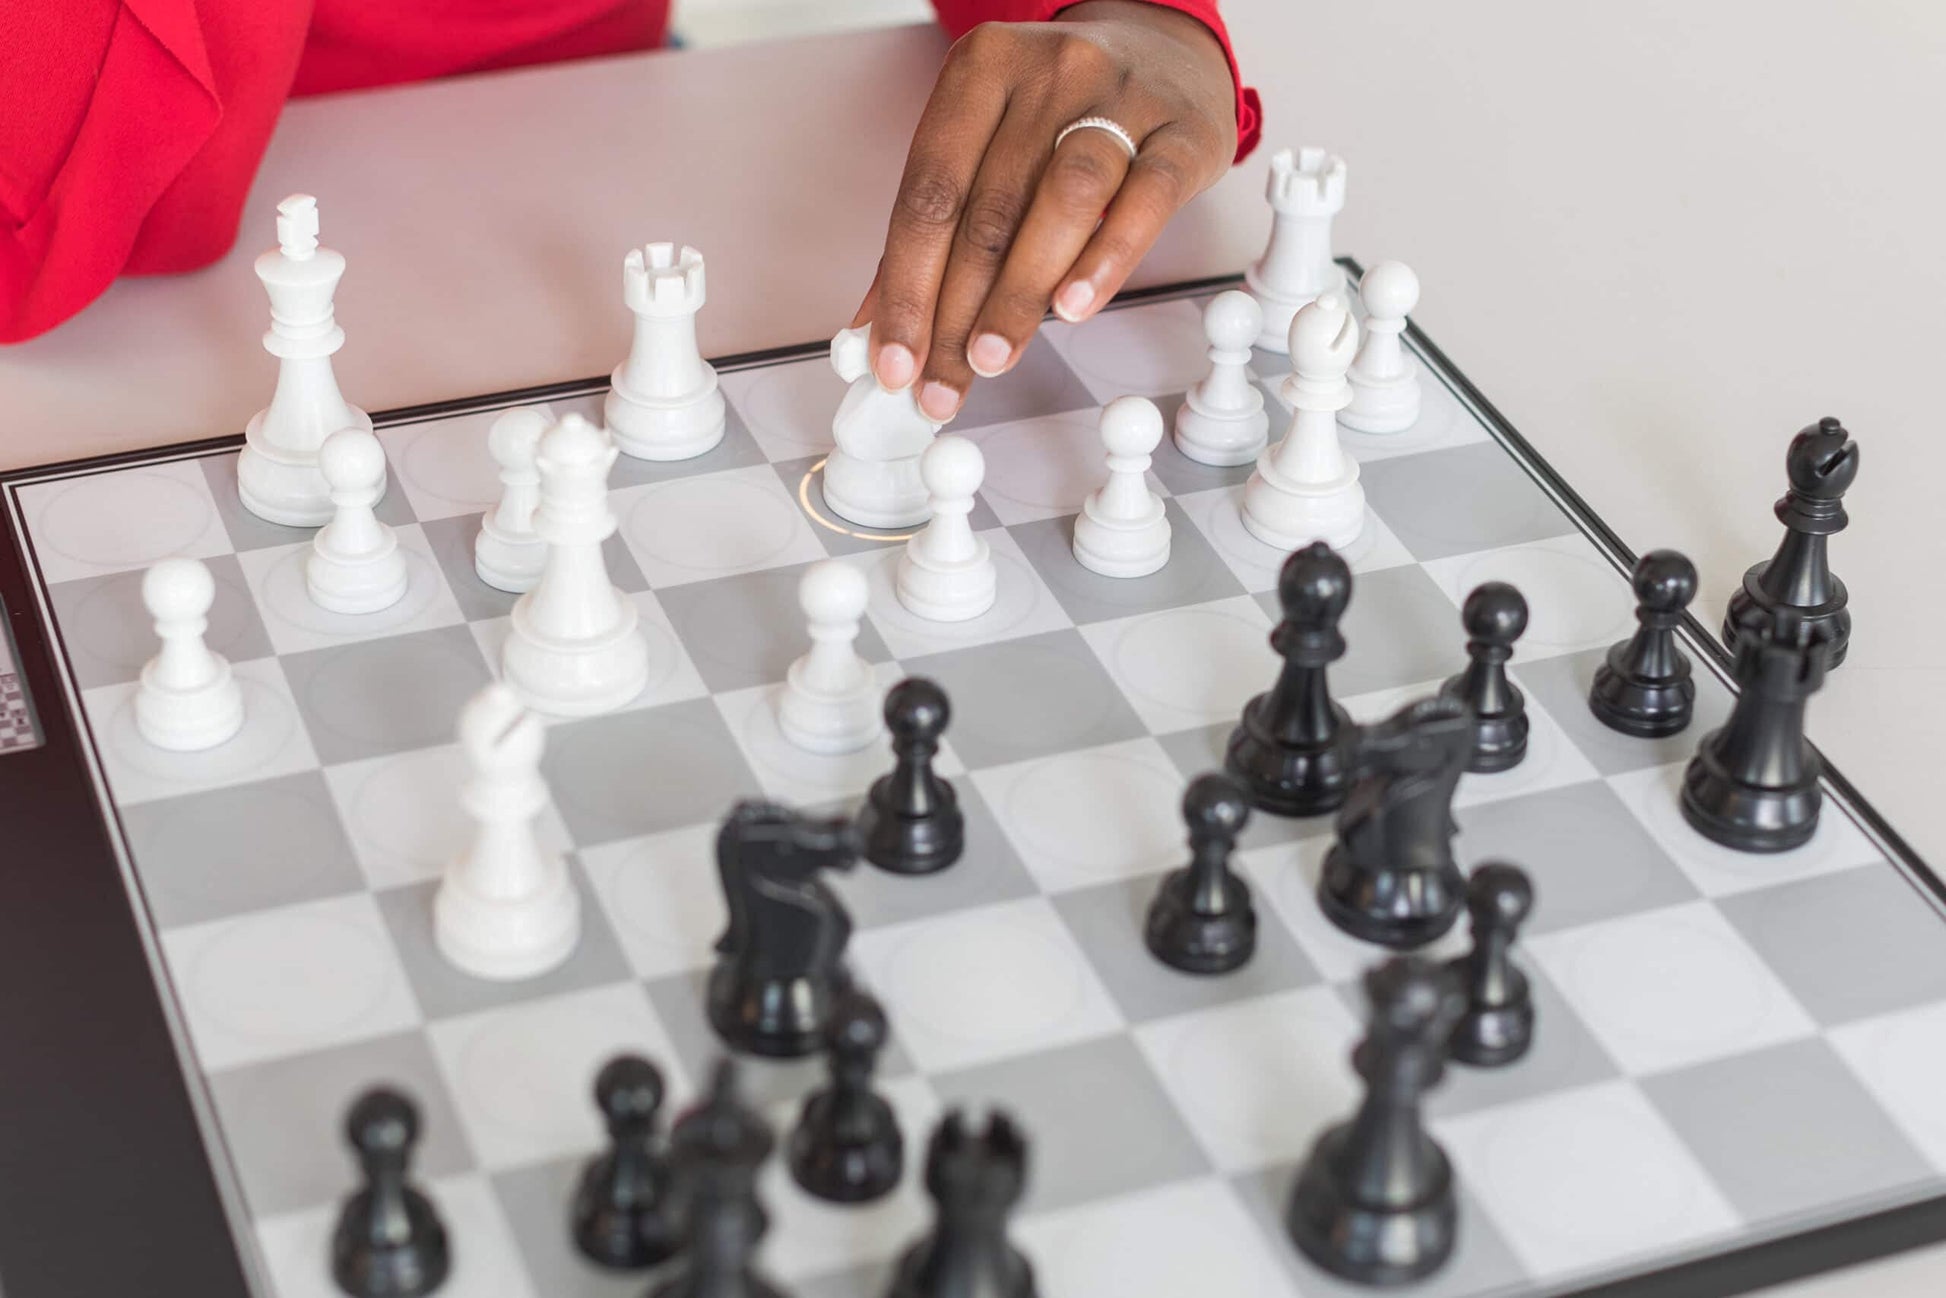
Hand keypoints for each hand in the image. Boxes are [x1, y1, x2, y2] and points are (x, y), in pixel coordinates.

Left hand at [853, 1, 1238, 421]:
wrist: (1165, 53)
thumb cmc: (1066, 107)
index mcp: (981, 69)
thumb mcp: (990, 140)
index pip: (930, 193)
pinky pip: (1145, 201)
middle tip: (941, 381)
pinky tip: (1074, 307)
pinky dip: (1105, 260)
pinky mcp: (1183, 133)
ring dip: (1019, 295)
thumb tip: (882, 321)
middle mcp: (1048, 74)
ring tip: (992, 357)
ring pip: (1062, 203)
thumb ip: (938, 225)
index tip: (896, 357)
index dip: (906, 287)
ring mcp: (1120, 99)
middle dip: (955, 314)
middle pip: (988, 211)